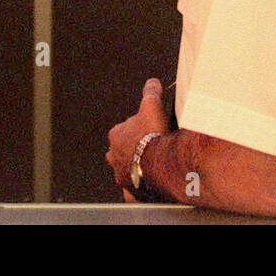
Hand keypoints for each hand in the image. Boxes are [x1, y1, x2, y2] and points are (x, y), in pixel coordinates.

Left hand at [105, 77, 170, 192]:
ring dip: (137, 169)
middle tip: (151, 149)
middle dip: (134, 151)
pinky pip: (133, 192)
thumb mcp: (151, 105)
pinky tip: (149, 188)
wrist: (160, 163)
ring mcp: (122, 176)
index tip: (149, 130)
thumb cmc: (153, 135)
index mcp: (116, 136)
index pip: (123, 130)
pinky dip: (139, 190)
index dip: (137, 129)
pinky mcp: (132, 192)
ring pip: (127, 171)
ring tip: (153, 168)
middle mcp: (115, 157)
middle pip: (123, 152)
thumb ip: (150, 93)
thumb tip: (152, 83)